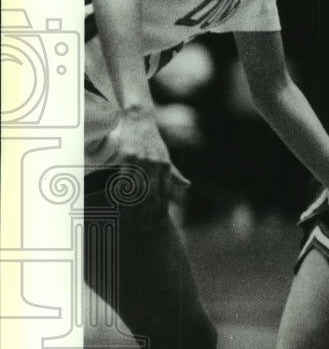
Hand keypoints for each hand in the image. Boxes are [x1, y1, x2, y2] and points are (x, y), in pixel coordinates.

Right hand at [113, 108, 171, 222]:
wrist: (140, 120)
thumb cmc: (152, 141)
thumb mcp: (166, 157)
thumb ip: (174, 174)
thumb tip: (187, 186)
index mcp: (165, 167)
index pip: (164, 193)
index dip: (161, 209)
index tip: (157, 224)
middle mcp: (155, 165)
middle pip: (152, 195)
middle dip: (148, 214)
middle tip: (144, 229)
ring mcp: (142, 161)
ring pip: (138, 189)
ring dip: (135, 208)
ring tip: (131, 222)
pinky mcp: (128, 156)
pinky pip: (125, 178)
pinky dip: (123, 191)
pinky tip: (120, 203)